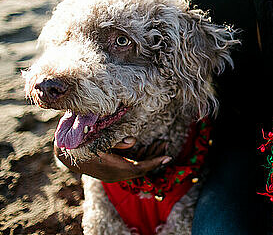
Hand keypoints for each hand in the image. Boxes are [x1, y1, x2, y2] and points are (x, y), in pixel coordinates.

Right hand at [54, 138, 171, 182]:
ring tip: (159, 146)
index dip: (154, 163)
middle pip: (140, 170)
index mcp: (112, 168)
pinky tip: (144, 150)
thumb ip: (117, 141)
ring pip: (135, 169)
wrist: (64, 153)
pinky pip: (129, 168)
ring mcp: (111, 175)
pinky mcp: (110, 172)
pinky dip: (139, 159)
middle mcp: (113, 175)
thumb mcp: (98, 138)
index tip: (167, 157)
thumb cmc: (82, 143)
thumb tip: (133, 140)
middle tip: (165, 148)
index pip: (139, 168)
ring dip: (147, 159)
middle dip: (154, 159)